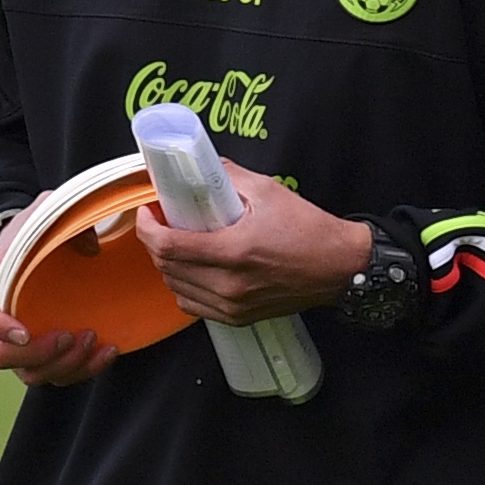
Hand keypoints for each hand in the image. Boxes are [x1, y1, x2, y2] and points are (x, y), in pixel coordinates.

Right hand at [0, 195, 119, 386]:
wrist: (32, 247)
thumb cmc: (33, 232)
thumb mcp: (45, 212)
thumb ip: (64, 217)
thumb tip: (92, 249)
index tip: (25, 333)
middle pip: (1, 356)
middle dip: (39, 354)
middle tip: (72, 335)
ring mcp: (16, 342)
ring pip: (30, 374)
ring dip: (64, 366)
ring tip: (94, 341)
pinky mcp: (40, 353)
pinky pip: (56, 375)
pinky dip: (83, 370)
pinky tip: (108, 351)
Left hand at [136, 162, 372, 326]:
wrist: (338, 267)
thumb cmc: (308, 229)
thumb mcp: (268, 190)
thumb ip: (228, 176)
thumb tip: (198, 166)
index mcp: (234, 251)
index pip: (168, 247)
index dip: (147, 229)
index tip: (147, 213)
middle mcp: (229, 284)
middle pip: (167, 268)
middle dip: (154, 243)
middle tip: (161, 222)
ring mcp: (233, 305)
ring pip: (176, 288)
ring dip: (168, 265)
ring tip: (177, 243)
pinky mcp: (238, 317)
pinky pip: (193, 305)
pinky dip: (184, 286)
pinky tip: (194, 268)